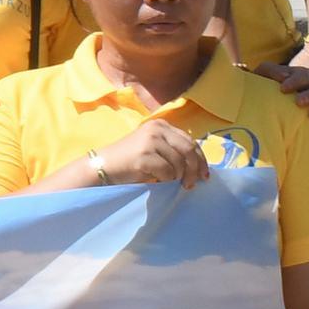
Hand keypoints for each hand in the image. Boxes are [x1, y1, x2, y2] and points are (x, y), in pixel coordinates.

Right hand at [81, 116, 211, 190]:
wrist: (104, 166)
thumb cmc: (131, 161)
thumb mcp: (154, 148)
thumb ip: (173, 149)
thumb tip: (199, 166)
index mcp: (161, 125)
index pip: (191, 141)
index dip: (201, 160)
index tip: (205, 175)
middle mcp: (157, 129)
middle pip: (189, 150)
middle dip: (195, 170)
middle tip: (192, 184)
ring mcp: (150, 141)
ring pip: (179, 162)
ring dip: (179, 177)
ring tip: (172, 183)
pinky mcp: (144, 155)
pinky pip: (168, 172)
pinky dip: (166, 180)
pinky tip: (158, 181)